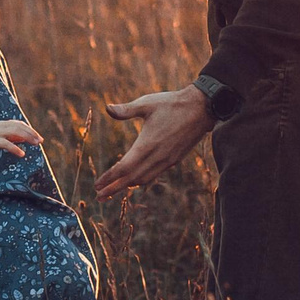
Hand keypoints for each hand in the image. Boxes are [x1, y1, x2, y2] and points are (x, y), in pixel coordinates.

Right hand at [0, 119, 42, 157]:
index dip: (30, 130)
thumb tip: (27, 139)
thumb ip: (14, 136)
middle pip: (19, 127)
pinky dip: (15, 148)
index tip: (39, 138)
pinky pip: (5, 143)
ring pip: (14, 132)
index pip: (20, 124)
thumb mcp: (3, 137)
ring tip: (35, 144)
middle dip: (31, 133)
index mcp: (4, 124)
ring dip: (27, 137)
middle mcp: (1, 125)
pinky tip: (22, 153)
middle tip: (40, 141)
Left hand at [96, 85, 212, 196]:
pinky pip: (154, 175)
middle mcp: (157, 156)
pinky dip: (141, 179)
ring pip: (144, 179)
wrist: (202, 109)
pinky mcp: (174, 159)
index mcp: (148, 144)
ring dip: (127, 186)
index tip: (97, 186)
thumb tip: (107, 108)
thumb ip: (126, 109)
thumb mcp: (147, 103)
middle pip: (131, 179)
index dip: (110, 178)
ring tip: (113, 190)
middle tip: (99, 196)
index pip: (124, 167)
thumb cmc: (172, 104)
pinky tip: (134, 179)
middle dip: (114, 188)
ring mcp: (167, 160)